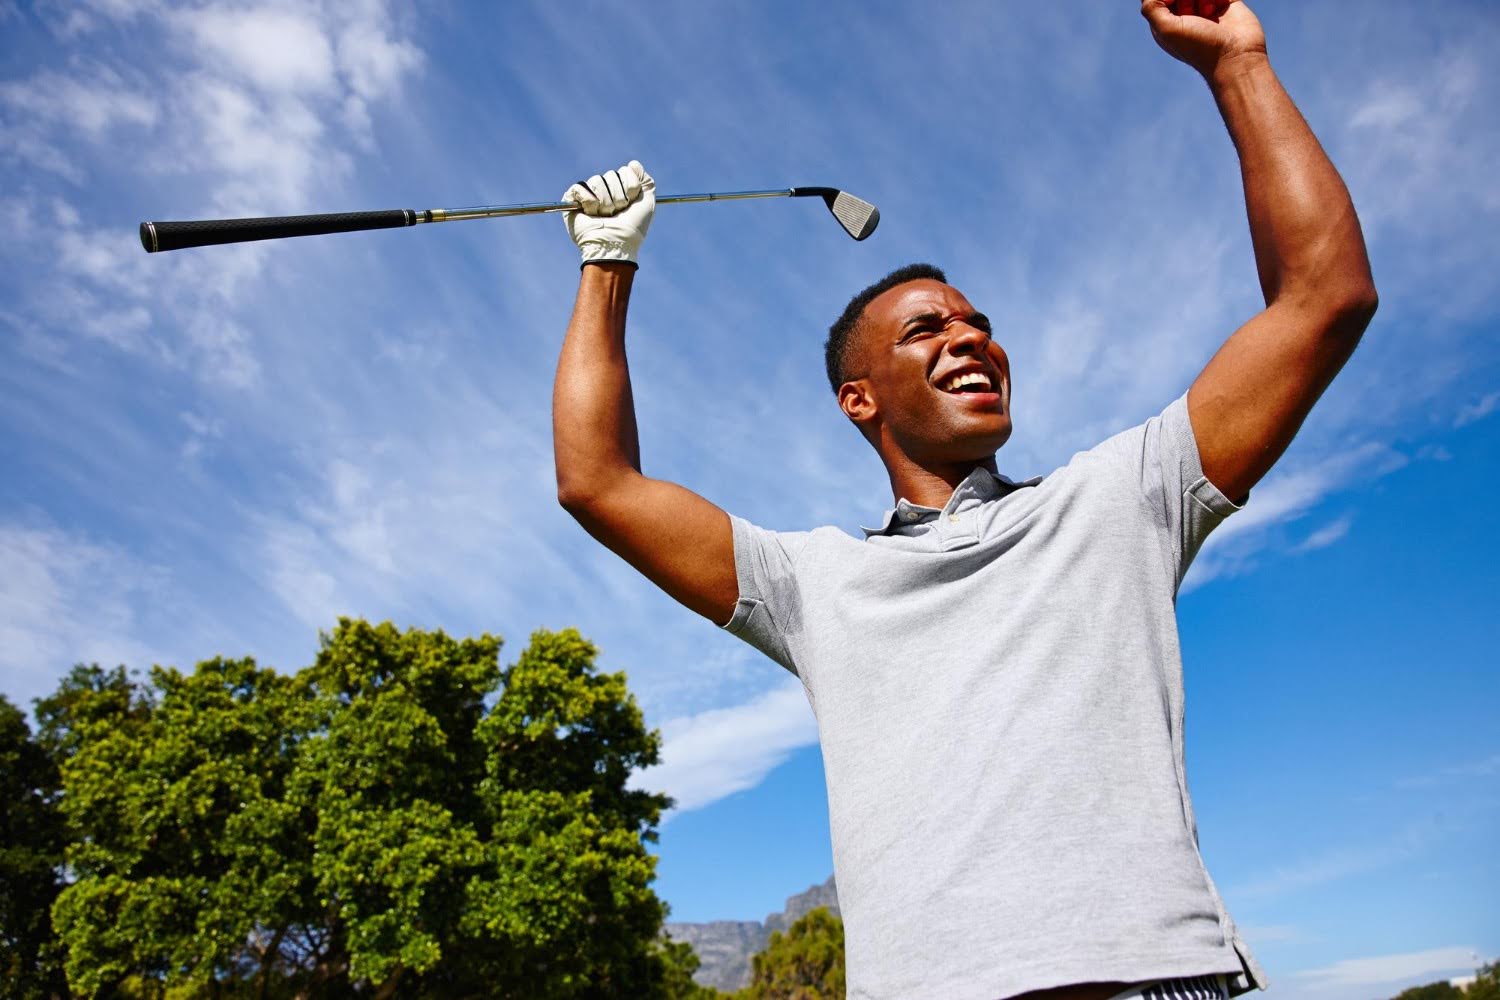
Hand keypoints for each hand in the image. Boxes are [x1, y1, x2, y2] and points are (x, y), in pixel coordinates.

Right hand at [561, 160, 655, 267]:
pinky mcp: (572, 199)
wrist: (616, 243)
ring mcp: (588, 194)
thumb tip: (633, 164)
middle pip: (611, 175)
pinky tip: (591, 213)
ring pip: (597, 181)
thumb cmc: (632, 227)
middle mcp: (605, 189)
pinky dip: (589, 201)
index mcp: (621, 188)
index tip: (631, 203)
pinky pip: (580, 187)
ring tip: (604, 215)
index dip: (630, 187)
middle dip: (618, 197)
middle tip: (616, 213)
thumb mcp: (648, 203)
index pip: (625, 171)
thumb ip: (646, 180)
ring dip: (605, 202)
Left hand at [1141, 0, 1266, 81]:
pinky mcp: (1226, 2)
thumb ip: (1151, 7)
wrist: (1236, 55)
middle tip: (1190, 12)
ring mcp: (1206, 8)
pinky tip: (1220, 6)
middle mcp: (1185, 15)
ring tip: (1208, 12)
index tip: (1174, 3)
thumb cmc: (1199, 46)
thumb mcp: (1166, 29)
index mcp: (1167, 24)